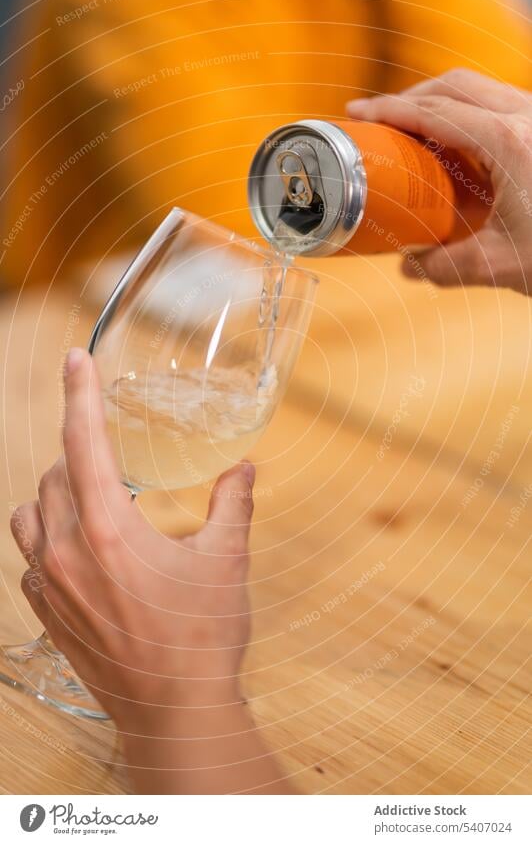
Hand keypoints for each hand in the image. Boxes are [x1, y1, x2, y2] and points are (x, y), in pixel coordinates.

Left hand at [10, 347, 288, 792]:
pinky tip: (79, 555)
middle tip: (112, 461)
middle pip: (53, 475)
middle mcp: (66, 552)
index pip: (83, 441)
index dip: (80, 393)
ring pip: (28, 517)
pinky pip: (29, 562)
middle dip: (79, 456)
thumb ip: (233, 505)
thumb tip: (245, 470)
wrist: (176, 713)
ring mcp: (48, 587)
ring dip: (54, 498)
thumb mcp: (226, 561)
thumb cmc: (202, 637)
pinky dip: (47, 544)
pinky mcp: (46, 616)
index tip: (76, 359)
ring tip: (89, 504)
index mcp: (109, 528)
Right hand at [347, 69, 531, 295]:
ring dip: (438, 101)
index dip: (390, 111)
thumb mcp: (498, 266)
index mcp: (508, 143)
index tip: (360, 114)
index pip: (435, 112)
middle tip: (378, 119)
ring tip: (409, 130)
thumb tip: (410, 266)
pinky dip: (464, 113)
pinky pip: (496, 102)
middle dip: (409, 97)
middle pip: (453, 85)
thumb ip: (444, 268)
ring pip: (477, 88)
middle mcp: (525, 117)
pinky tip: (453, 143)